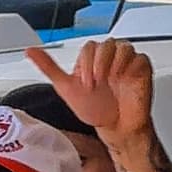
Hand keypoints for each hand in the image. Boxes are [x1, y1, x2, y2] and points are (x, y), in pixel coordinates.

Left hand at [26, 39, 153, 141]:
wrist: (115, 127)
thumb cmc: (94, 109)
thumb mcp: (65, 88)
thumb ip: (49, 68)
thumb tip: (30, 51)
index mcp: (92, 60)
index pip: (89, 47)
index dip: (86, 65)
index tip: (85, 85)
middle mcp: (109, 58)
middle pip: (106, 44)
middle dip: (98, 65)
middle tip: (95, 84)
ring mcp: (126, 62)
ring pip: (123, 47)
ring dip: (113, 66)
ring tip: (109, 83)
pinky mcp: (142, 68)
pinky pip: (139, 57)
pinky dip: (129, 68)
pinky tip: (123, 81)